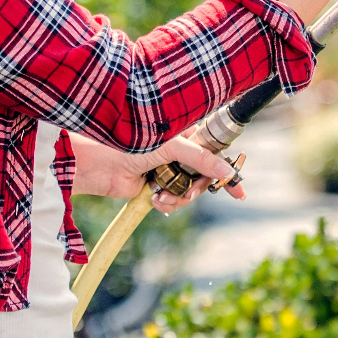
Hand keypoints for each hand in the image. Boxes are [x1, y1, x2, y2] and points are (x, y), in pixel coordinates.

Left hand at [69, 131, 245, 213]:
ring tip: (163, 196)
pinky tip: (155, 199)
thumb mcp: (170, 146)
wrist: (99, 163)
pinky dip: (167, 203)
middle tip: (190, 191)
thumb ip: (200, 157)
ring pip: (190, 192)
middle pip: (205, 177)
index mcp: (186, 134)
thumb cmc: (131, 142)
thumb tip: (226, 170)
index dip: (227, 171)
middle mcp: (179, 152)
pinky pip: (174, 201)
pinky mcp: (157, 186)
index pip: (215, 151)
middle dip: (198, 188)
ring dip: (180, 198)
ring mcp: (169, 170)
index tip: (238, 191)